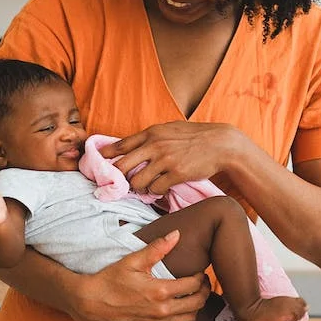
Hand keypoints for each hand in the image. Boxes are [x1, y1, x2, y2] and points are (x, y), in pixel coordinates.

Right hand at [71, 230, 211, 320]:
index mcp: (160, 291)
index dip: (200, 277)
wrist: (90, 302)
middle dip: (203, 292)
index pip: (193, 285)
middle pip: (195, 303)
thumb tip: (177, 234)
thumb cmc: (110, 280)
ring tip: (195, 299)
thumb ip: (158, 248)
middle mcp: (162, 311)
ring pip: (188, 320)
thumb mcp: (133, 261)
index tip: (200, 272)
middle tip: (202, 284)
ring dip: (196, 310)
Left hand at [98, 122, 244, 194]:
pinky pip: (155, 189)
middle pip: (122, 167)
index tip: (100, 165)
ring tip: (143, 187)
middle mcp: (155, 146)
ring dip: (138, 188)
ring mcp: (166, 160)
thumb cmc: (195, 136)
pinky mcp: (176, 174)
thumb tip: (129, 145)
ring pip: (137, 182)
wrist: (221, 143)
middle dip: (117, 178)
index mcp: (152, 133)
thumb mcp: (170, 129)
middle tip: (117, 184)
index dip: (106, 157)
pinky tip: (158, 188)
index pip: (120, 146)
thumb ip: (150, 136)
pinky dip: (154, 192)